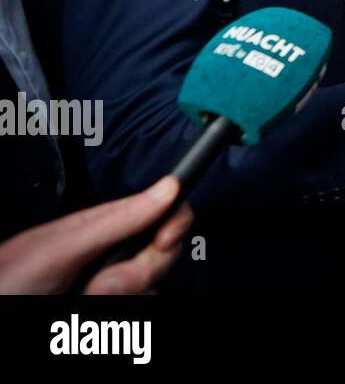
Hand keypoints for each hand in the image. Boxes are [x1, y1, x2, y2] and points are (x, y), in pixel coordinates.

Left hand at [0, 176, 192, 293]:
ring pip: (149, 290)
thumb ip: (115, 219)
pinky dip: (118, 313)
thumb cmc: (5, 282)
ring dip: (122, 298)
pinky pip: (136, 308)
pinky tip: (90, 307)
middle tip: (98, 286)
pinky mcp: (104, 308)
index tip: (163, 242)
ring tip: (83, 299)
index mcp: (101, 228)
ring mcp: (105, 286)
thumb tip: (167, 188)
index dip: (173, 224)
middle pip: (160, 257)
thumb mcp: (60, 247)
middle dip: (136, 275)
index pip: (162, 212)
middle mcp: (108, 255)